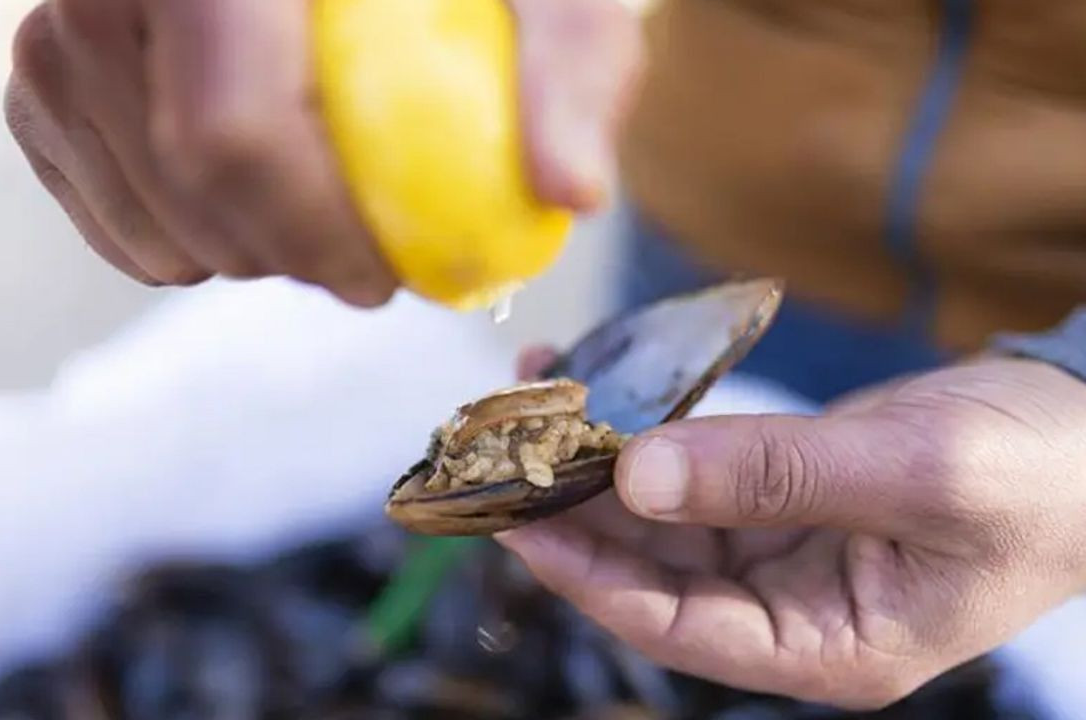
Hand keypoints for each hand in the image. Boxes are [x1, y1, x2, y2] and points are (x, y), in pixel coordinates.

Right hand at [4, 0, 640, 304]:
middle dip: (289, 256)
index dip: (316, 235)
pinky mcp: (39, 68)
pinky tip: (241, 213)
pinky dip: (172, 240)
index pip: (234, 130)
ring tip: (313, 226)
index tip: (391, 277)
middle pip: (185, 178)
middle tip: (367, 266)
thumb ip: (569, 55)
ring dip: (239, 255)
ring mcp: (57, 21)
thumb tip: (570, 192)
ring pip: (138, 205)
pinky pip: (96, 202)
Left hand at [500, 348, 1085, 708]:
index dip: (591, 576)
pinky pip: (695, 476)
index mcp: (829, 647)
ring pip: (665, 522)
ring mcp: (784, 555)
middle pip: (654, 575)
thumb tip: (638, 475)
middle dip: (578, 513)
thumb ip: (776, 475)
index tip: (518, 521)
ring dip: (600, 466)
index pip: (677, 627)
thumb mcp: (916, 472)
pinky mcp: (781, 500)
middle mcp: (792, 613)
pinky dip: (648, 438)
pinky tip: (602, 390)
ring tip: (537, 400)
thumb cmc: (1037, 473)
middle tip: (504, 451)